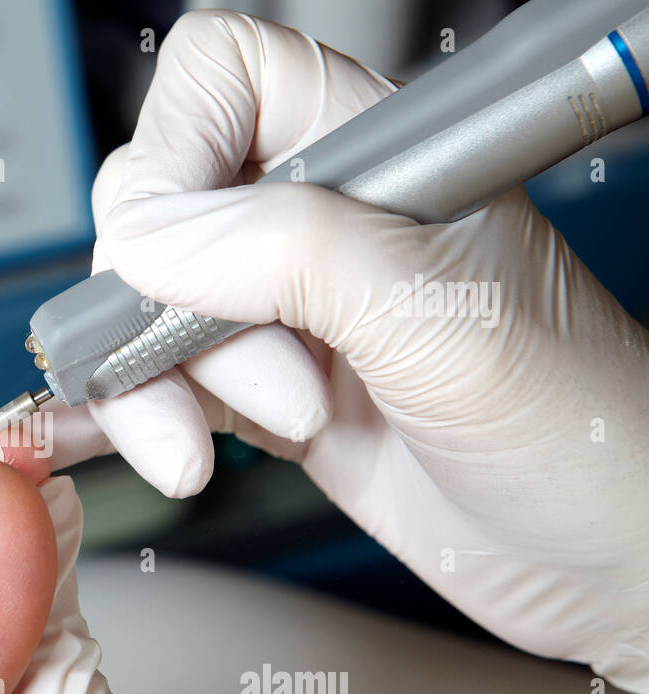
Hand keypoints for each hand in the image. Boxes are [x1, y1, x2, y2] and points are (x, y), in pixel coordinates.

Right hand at [48, 12, 648, 690]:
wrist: (600, 563)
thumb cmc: (586, 431)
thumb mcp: (447, 323)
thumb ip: (296, 256)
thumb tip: (151, 239)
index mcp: (377, 156)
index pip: (224, 82)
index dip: (178, 153)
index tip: (181, 253)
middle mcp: (319, 223)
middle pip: (159, 208)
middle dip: (181, 308)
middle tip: (269, 376)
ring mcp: (286, 311)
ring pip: (145, 307)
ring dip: (164, 385)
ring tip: (263, 433)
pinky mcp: (263, 391)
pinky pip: (157, 382)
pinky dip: (143, 419)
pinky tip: (172, 452)